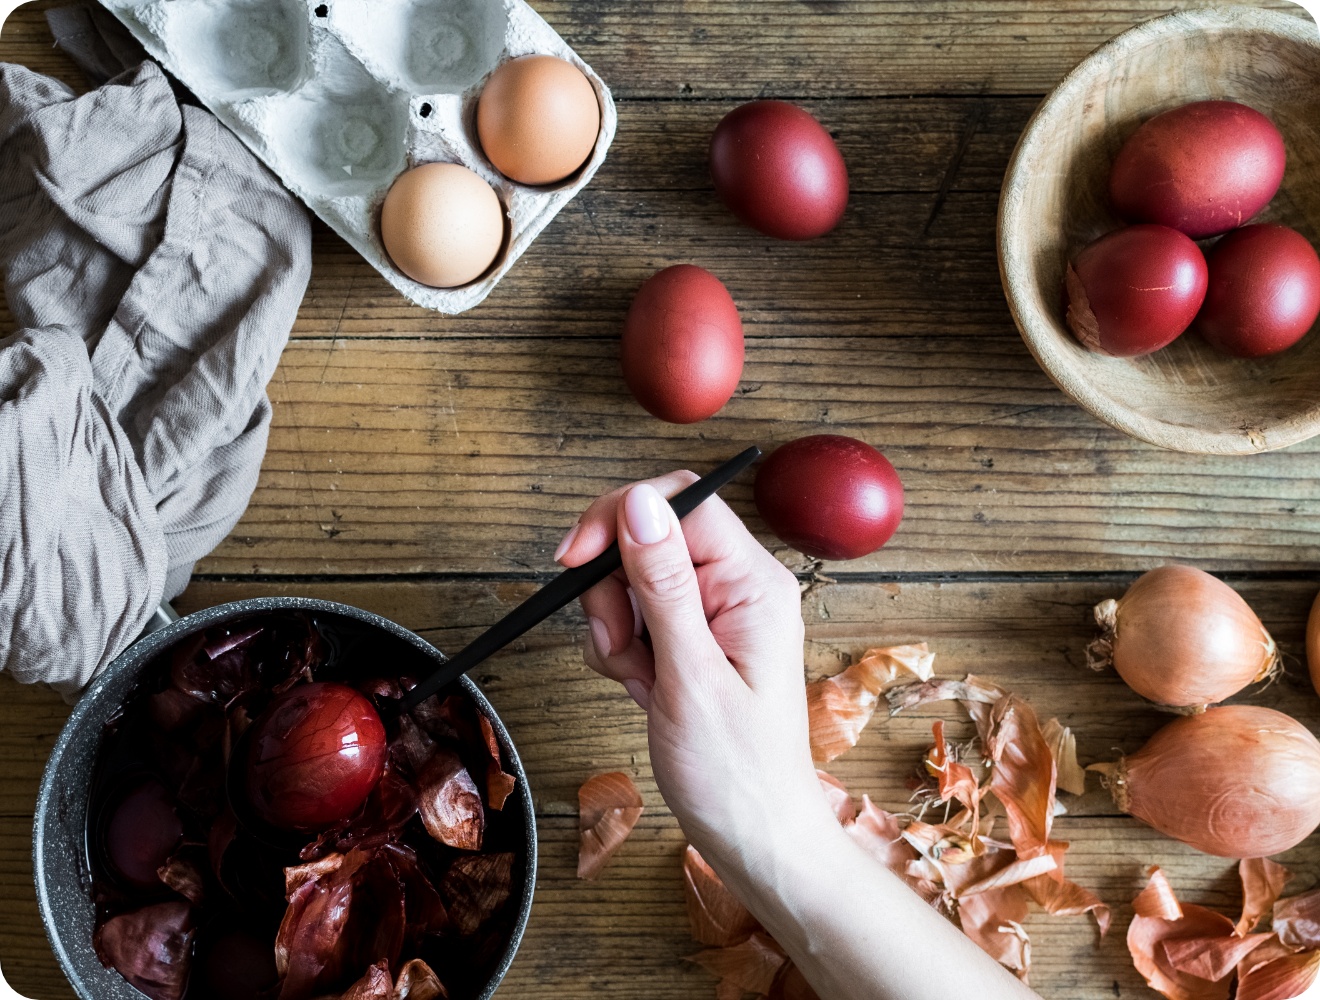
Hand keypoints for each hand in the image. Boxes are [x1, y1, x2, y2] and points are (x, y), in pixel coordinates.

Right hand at [554, 472, 834, 863]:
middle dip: (613, 590)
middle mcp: (739, 587)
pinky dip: (623, 652)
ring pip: (634, 581)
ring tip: (640, 681)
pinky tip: (642, 689)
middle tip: (620, 647)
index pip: (680, 502)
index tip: (574, 560)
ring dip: (616, 629)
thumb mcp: (690, 675)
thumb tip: (639, 503)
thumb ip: (663, 583)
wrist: (754, 839)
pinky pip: (637, 618)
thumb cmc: (737, 773)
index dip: (619, 518)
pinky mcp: (694, 640)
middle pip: (648, 539)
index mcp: (753, 582)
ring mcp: (716, 614)